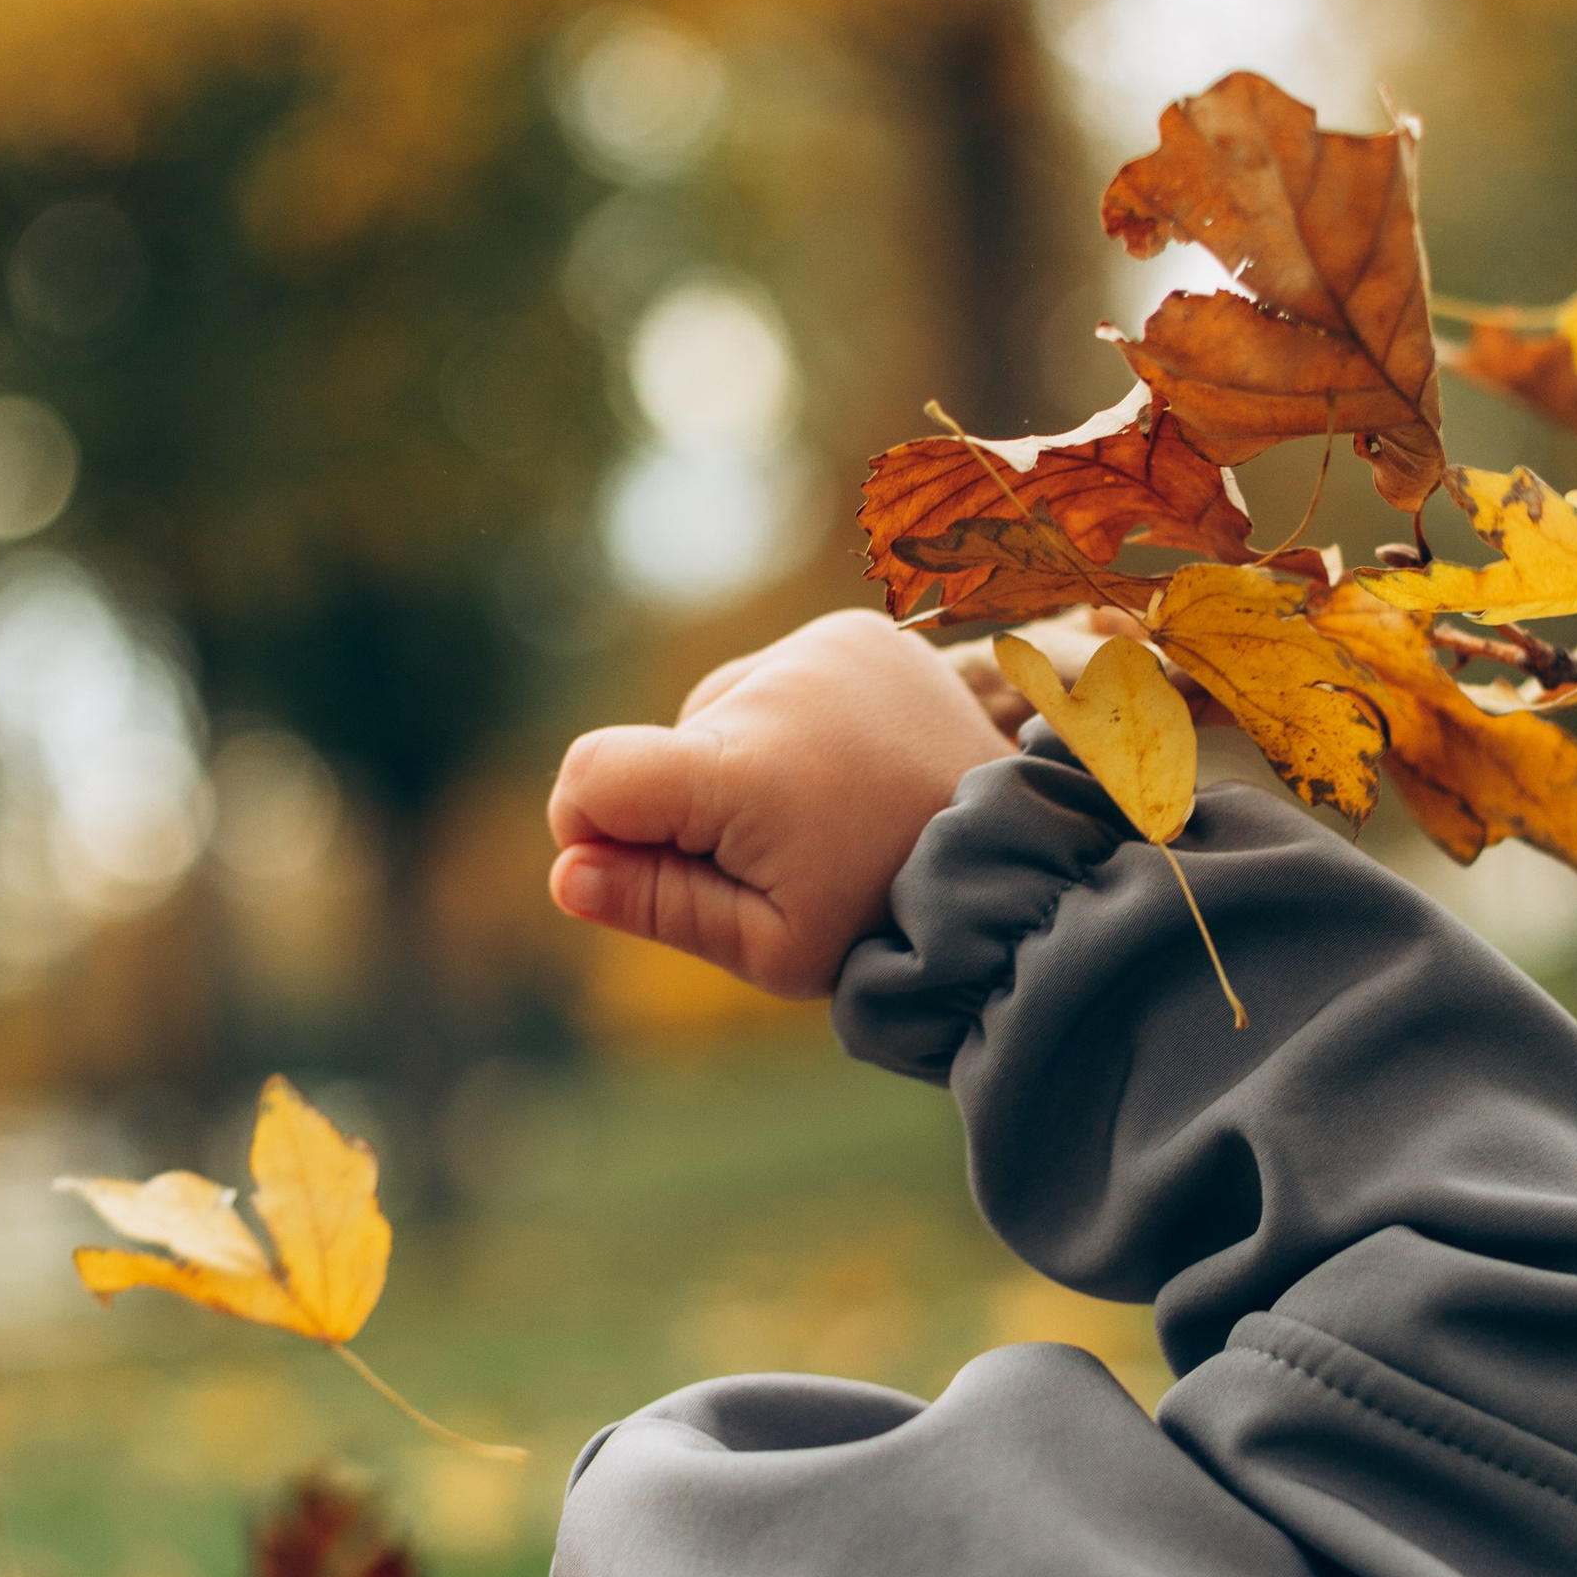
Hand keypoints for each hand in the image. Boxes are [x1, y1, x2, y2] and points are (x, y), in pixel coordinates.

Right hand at [547, 609, 1011, 996]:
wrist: (1011, 858)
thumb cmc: (882, 916)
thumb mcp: (764, 945)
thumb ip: (654, 905)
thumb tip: (565, 875)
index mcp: (740, 771)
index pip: (594, 772)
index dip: (589, 829)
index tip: (630, 870)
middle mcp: (775, 685)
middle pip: (659, 747)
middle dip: (689, 809)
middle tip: (784, 861)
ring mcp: (820, 647)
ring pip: (717, 711)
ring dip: (741, 762)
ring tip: (824, 816)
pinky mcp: (855, 632)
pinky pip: (774, 678)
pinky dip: (789, 724)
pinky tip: (845, 769)